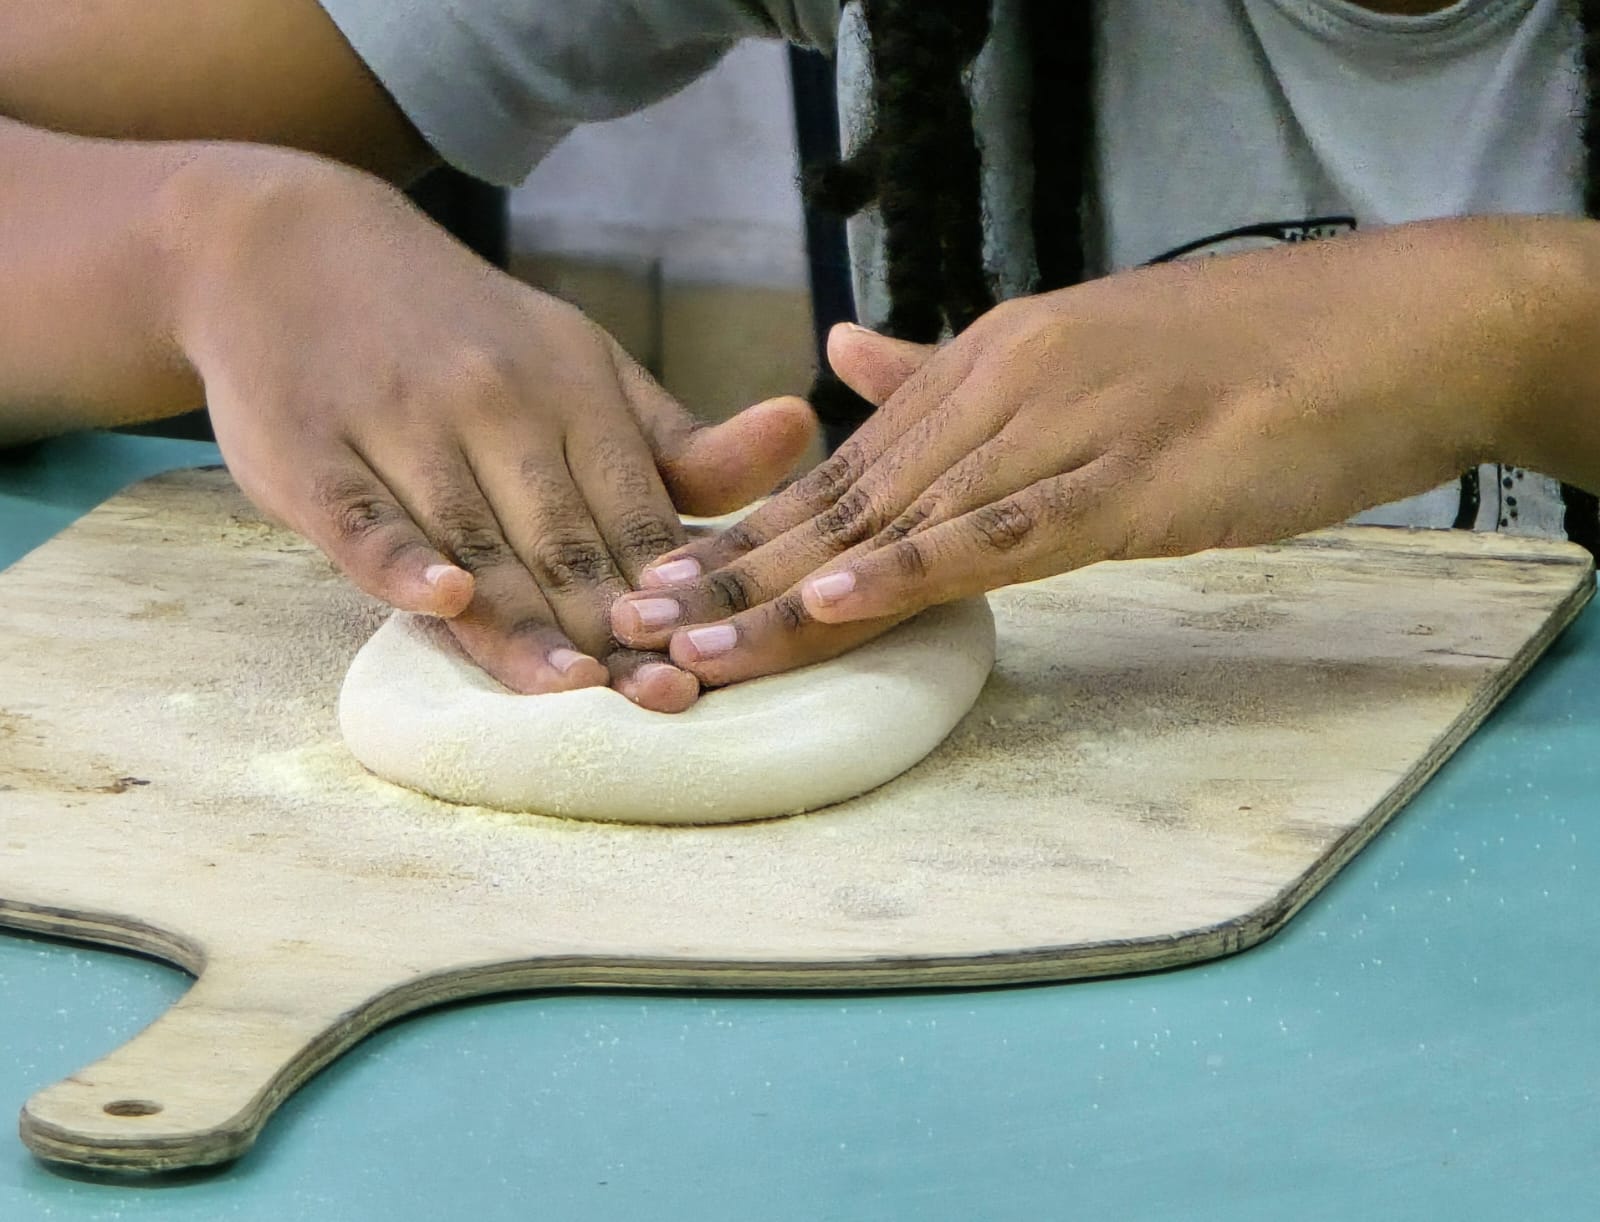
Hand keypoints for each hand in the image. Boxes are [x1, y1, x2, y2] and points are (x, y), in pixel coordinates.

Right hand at [170, 150, 814, 709]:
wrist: (296, 249)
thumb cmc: (467, 334)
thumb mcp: (584, 366)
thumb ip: (677, 439)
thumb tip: (801, 438)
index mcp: (573, 388)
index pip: (636, 511)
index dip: (672, 588)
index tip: (712, 658)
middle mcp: (493, 404)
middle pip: (562, 540)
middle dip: (615, 624)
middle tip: (665, 695)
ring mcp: (398, 423)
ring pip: (472, 541)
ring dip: (525, 618)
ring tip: (576, 685)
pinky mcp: (307, 449)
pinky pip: (359, 516)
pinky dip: (398, 558)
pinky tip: (441, 597)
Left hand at [611, 216, 1583, 684]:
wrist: (1386, 329)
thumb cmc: (1241, 359)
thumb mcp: (1076, 354)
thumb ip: (952, 370)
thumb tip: (849, 356)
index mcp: (984, 367)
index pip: (845, 470)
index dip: (750, 533)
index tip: (669, 584)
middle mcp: (998, 392)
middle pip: (843, 504)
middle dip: (735, 573)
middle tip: (634, 631)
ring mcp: (1057, 431)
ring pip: (896, 526)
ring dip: (786, 594)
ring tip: (693, 647)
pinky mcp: (1125, 481)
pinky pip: (1000, 533)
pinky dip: (913, 571)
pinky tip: (834, 607)